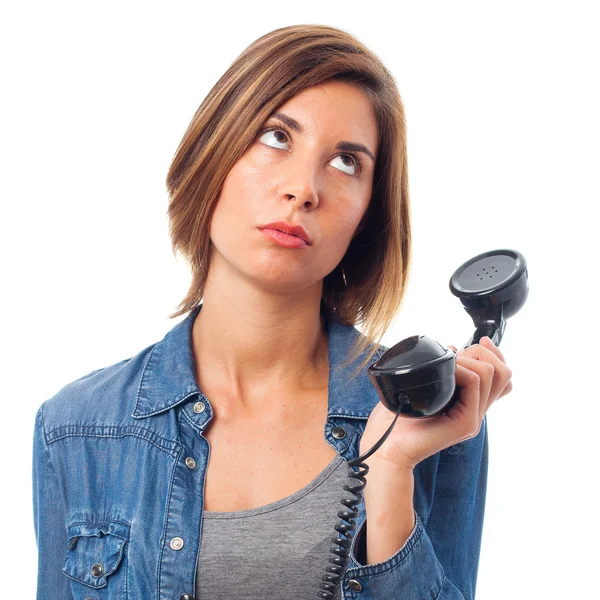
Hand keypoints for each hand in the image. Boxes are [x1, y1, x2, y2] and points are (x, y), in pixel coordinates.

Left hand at [359, 336, 512, 471]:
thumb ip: (441, 373)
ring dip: (469, 358)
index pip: (501, 378)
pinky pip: (475, 384)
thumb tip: (454, 348)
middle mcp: (474, 411)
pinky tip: (444, 373)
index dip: (495, 354)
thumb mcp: (422, 387)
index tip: (480, 341)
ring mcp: (472, 418)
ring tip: (448, 363)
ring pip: (492, 374)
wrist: (387, 446)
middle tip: (456, 353)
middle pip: (504, 374)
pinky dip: (461, 369)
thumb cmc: (397, 416)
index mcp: (468, 403)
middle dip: (483, 352)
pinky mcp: (465, 423)